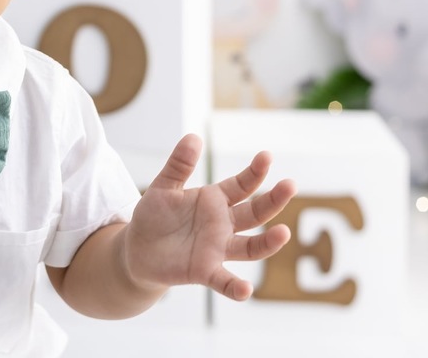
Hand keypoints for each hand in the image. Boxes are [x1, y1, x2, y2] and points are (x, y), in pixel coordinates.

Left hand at [122, 134, 295, 300]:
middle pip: (255, 213)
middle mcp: (223, 225)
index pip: (242, 185)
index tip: (266, 157)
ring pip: (251, 247)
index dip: (255, 172)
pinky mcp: (204, 271)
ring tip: (284, 233)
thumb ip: (178, 165)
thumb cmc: (154, 216)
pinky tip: (246, 290)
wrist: (137, 249)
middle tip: (290, 185)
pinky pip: (224, 281)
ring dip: (268, 242)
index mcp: (215, 200)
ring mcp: (217, 249)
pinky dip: (236, 288)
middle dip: (273, 200)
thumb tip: (194, 137)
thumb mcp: (163, 187)